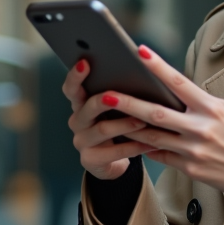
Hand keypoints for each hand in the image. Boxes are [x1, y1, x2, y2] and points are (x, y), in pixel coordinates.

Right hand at [63, 59, 151, 179]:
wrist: (115, 162)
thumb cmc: (120, 127)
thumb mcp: (117, 110)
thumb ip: (121, 93)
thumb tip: (143, 69)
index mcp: (81, 104)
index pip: (72, 88)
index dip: (75, 76)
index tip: (84, 62)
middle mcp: (77, 121)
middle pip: (87, 107)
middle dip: (103, 100)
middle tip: (117, 95)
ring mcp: (81, 142)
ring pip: (102, 129)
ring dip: (125, 124)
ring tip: (144, 120)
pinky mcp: (90, 160)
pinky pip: (114, 152)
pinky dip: (134, 147)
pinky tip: (151, 144)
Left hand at [91, 45, 223, 197]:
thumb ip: (200, 102)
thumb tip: (173, 91)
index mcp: (212, 108)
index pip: (179, 83)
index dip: (158, 67)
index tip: (140, 52)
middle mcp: (201, 128)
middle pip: (156, 113)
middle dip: (128, 103)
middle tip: (106, 95)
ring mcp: (193, 149)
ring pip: (152, 137)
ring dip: (129, 127)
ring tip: (108, 119)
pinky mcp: (190, 168)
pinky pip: (160, 155)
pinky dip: (145, 147)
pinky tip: (131, 140)